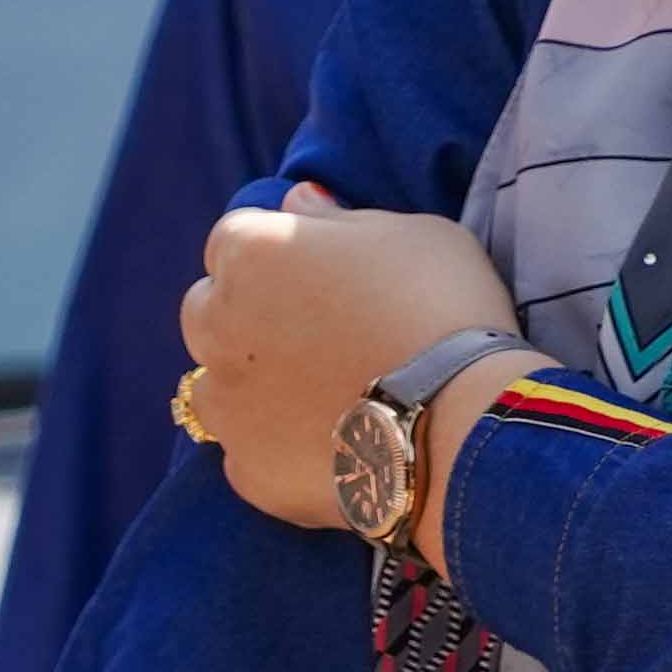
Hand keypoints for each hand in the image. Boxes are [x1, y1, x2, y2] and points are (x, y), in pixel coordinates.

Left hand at [178, 185, 520, 534]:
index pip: (234, 240)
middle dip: (247, 318)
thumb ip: (338, 218)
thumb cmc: (442, 307)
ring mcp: (226, 404)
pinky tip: (330, 450)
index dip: (277, 259)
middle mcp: (216, 324)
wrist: (461, 422)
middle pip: (209, 312)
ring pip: (216, 389)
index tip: (320, 278)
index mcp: (251, 252)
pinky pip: (249, 456)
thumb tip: (299, 199)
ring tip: (320, 400)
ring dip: (252, 389)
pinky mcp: (248, 471)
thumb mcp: (410, 233)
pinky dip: (279, 452)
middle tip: (318, 337)